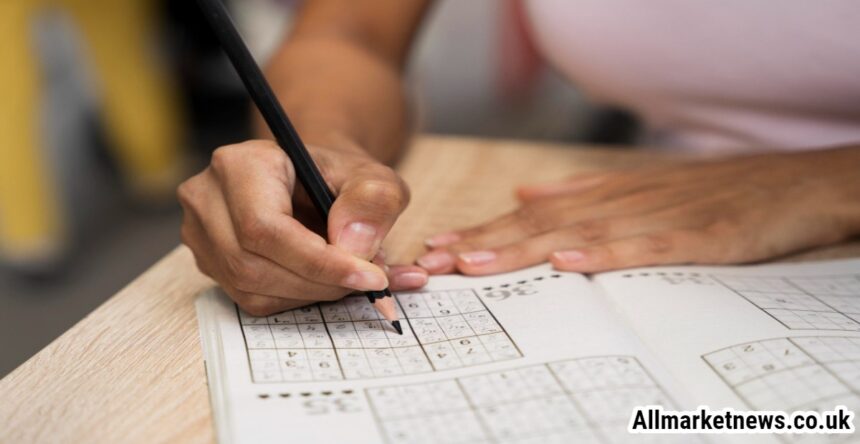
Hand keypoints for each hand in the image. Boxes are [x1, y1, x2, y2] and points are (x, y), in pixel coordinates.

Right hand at [179, 140, 426, 314]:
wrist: (316, 181)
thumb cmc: (339, 176)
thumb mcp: (372, 177)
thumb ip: (373, 201)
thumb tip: (355, 246)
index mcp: (240, 163)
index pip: (265, 228)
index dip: (319, 262)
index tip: (370, 277)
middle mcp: (207, 197)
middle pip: (253, 265)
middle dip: (319, 283)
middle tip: (368, 282)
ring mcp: (200, 233)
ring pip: (251, 288)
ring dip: (311, 293)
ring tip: (352, 277)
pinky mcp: (211, 263)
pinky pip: (252, 299)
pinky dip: (297, 298)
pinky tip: (327, 281)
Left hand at [416, 147, 859, 274]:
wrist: (799, 182)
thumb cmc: (719, 190)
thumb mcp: (643, 188)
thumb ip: (583, 191)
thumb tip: (526, 191)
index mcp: (609, 195)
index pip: (534, 214)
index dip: (484, 231)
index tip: (437, 248)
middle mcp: (625, 202)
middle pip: (543, 224)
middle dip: (485, 244)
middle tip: (433, 263)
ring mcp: (662, 217)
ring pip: (582, 234)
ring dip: (525, 248)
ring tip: (476, 263)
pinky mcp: (702, 236)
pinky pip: (649, 248)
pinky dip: (607, 254)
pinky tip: (570, 263)